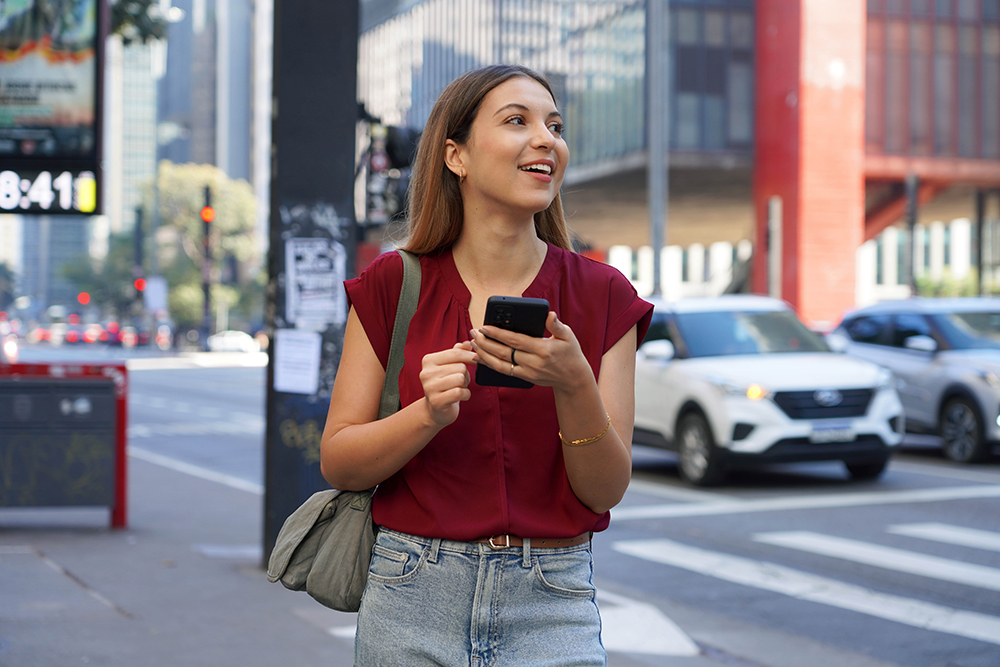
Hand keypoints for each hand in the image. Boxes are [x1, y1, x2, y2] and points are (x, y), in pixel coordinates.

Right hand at [420, 341, 475, 425]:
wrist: (436, 409)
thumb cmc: (445, 385)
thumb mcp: (450, 366)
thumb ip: (458, 352)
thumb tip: (469, 343)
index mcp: (428, 360)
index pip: (455, 353)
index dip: (470, 356)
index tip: (478, 359)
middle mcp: (426, 373)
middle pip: (460, 367)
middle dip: (466, 375)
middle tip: (460, 382)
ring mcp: (429, 387)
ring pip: (461, 378)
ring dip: (465, 385)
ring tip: (458, 388)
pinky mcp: (436, 401)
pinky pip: (460, 392)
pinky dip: (465, 395)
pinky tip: (460, 397)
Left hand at [471, 312, 591, 392]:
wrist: (573, 379)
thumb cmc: (571, 353)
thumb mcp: (568, 337)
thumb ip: (556, 326)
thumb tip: (550, 315)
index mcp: (543, 349)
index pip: (515, 340)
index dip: (498, 333)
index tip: (485, 326)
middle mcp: (533, 362)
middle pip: (504, 352)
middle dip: (485, 342)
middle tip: (473, 333)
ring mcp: (528, 372)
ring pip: (500, 364)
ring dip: (484, 354)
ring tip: (473, 344)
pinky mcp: (524, 378)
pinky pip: (503, 371)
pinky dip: (489, 364)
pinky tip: (480, 357)